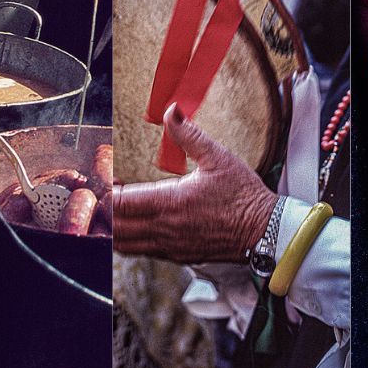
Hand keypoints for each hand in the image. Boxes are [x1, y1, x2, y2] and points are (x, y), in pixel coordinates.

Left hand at [113, 104, 276, 263]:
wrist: (266, 232)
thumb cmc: (244, 196)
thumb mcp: (218, 157)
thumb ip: (188, 134)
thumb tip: (171, 110)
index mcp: (170, 203)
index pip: (120, 203)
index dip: (105, 193)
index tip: (102, 180)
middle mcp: (165, 229)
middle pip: (115, 228)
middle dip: (102, 212)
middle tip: (100, 196)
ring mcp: (170, 246)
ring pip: (124, 245)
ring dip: (112, 229)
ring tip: (111, 212)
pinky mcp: (177, 256)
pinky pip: (142, 252)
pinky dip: (129, 241)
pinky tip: (132, 226)